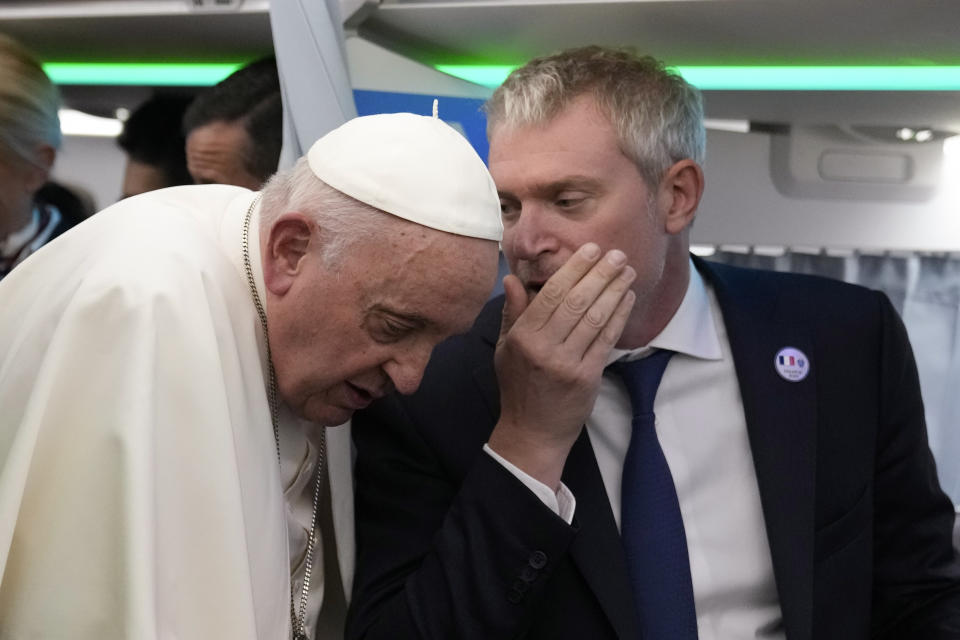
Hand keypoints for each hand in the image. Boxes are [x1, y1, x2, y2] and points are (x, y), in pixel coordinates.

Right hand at [488, 243, 635, 488]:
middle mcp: (545, 348)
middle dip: (600, 274)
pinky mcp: (588, 377)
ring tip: (627, 271)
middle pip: (577, 302)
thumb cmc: (518, 387)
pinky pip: (606, 339)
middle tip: (617, 254)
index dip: (574, 269)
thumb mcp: (506, 348)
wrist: (532, 432)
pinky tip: (627, 298)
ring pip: (595, 318)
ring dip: (615, 291)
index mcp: (523, 337)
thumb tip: (513, 278)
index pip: (552, 294)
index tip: (591, 250)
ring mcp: (568, 364)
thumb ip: (513, 312)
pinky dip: (619, 316)